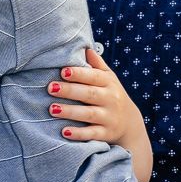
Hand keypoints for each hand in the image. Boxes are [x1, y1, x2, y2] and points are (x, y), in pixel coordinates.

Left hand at [49, 48, 151, 178]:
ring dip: (71, 112)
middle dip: (69, 90)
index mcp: (108, 83)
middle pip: (89, 94)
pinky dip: (79, 134)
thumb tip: (86, 47)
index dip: (78, 74)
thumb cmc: (111, 95)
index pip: (93, 76)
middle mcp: (110, 99)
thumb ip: (97, 65)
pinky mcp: (106, 134)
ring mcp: (109, 117)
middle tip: (50, 87)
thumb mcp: (109, 78)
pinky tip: (65, 132)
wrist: (130, 124)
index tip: (62, 71)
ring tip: (52, 109)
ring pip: (90, 114)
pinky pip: (92, 134)